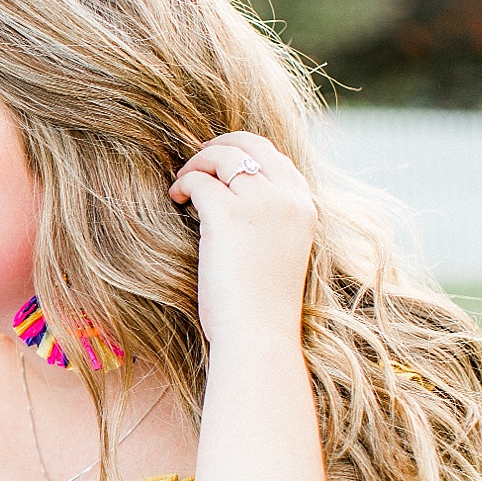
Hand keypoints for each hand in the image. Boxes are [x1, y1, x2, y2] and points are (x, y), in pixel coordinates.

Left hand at [169, 131, 316, 346]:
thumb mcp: (279, 251)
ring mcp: (261, 204)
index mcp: (304, 207)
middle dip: (217, 146)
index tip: (218, 162)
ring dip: (196, 164)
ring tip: (182, 186)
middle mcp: (288, 198)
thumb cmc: (262, 305)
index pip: (275, 156)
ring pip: (222, 156)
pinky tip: (176, 200)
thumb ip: (270, 220)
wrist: (259, 336)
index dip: (242, 151)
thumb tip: (236, 197)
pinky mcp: (228, 217)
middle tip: (195, 162)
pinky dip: (184, 185)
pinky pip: (199, 181)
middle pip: (250, 144)